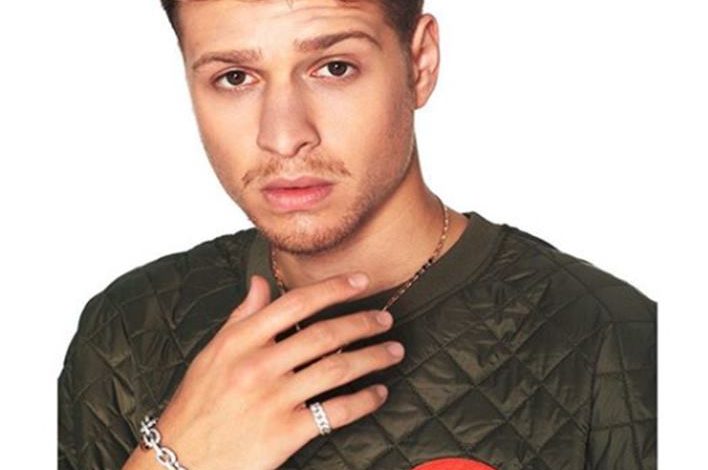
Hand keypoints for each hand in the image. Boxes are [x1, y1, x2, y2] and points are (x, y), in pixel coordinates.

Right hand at [122, 272, 403, 469]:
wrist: (180, 460)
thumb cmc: (197, 404)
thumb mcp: (212, 353)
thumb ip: (241, 316)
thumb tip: (261, 282)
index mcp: (240, 341)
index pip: (295, 304)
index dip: (333, 289)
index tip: (360, 282)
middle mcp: (258, 365)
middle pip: (323, 335)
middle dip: (363, 323)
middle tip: (386, 319)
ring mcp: (273, 399)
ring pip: (337, 370)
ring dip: (372, 357)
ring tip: (394, 350)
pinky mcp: (285, 433)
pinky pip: (335, 412)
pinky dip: (363, 401)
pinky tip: (379, 393)